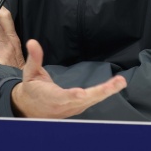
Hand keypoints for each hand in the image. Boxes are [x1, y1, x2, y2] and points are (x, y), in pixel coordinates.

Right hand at [11, 40, 126, 118]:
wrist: (30, 108)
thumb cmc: (32, 88)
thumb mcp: (30, 72)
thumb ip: (34, 58)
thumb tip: (32, 42)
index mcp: (50, 98)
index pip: (62, 97)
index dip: (72, 96)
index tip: (81, 94)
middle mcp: (63, 106)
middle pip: (84, 100)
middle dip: (101, 92)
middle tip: (117, 83)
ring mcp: (72, 109)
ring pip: (92, 101)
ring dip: (107, 91)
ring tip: (120, 81)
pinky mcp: (78, 108)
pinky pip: (93, 100)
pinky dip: (104, 93)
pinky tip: (116, 85)